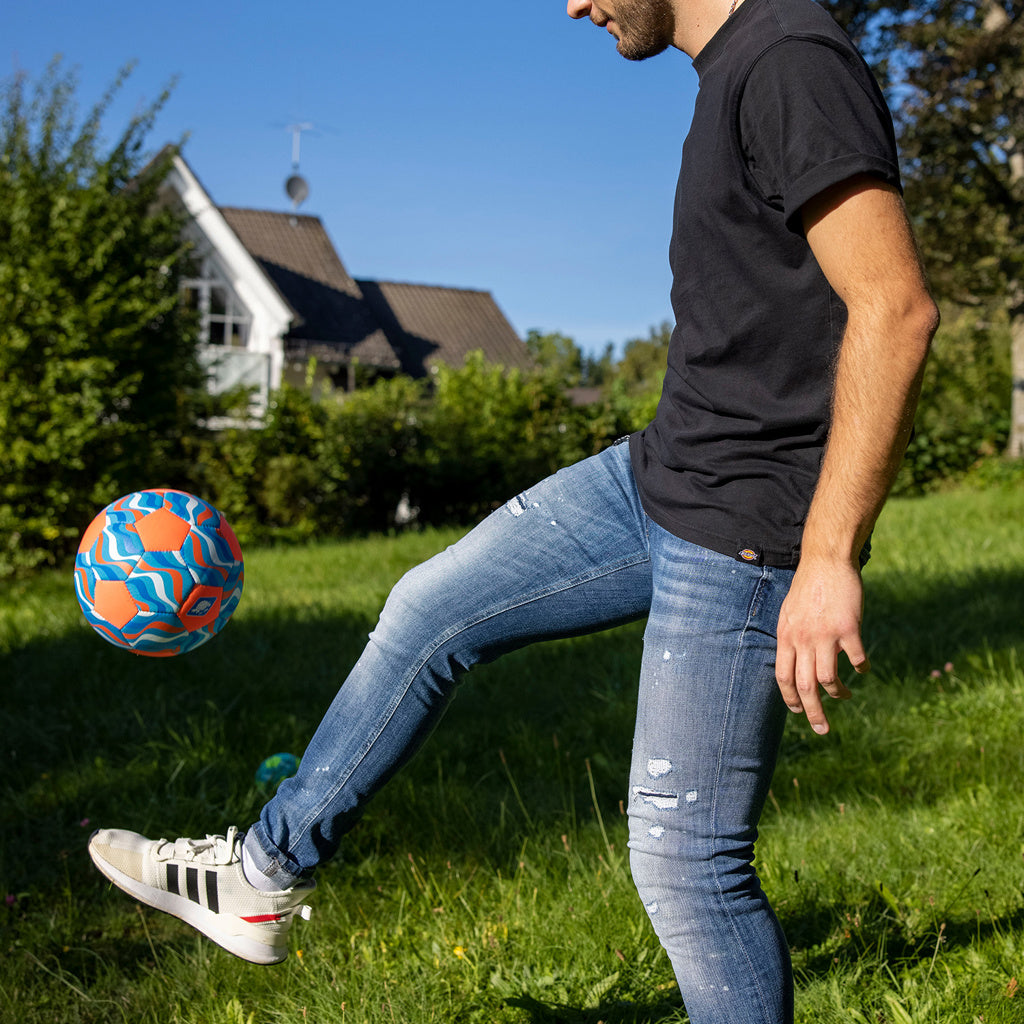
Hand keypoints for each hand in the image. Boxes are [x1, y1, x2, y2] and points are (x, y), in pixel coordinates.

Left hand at [775, 556, 869, 734]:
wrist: (826, 563)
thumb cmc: (808, 588)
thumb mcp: (789, 613)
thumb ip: (792, 638)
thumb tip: (794, 662)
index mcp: (786, 636)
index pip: (782, 676)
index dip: (789, 698)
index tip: (797, 712)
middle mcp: (803, 639)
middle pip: (805, 685)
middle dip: (813, 712)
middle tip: (822, 729)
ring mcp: (826, 635)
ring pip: (829, 677)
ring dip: (838, 693)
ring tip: (844, 696)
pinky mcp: (848, 628)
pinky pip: (856, 659)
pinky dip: (861, 668)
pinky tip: (863, 670)